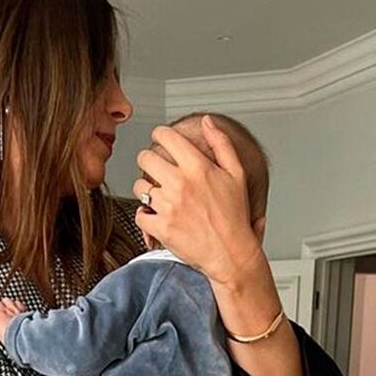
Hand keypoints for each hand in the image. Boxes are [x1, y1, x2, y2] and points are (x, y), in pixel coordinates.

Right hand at [0, 298, 25, 344]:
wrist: (24, 335)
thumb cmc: (11, 338)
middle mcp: (4, 310)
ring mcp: (14, 309)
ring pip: (6, 300)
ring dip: (5, 303)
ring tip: (5, 308)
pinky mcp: (23, 309)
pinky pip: (18, 303)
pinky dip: (16, 305)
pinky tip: (16, 309)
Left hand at [133, 116, 264, 288]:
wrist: (231, 253)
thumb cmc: (234, 217)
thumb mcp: (237, 174)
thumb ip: (221, 144)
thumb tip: (208, 122)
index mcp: (198, 167)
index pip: (165, 136)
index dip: (159, 134)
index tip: (159, 139)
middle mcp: (181, 184)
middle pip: (145, 157)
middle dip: (148, 161)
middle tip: (156, 169)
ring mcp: (168, 206)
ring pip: (139, 185)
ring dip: (146, 189)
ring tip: (160, 195)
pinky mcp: (160, 227)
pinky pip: (139, 214)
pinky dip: (145, 215)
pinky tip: (157, 214)